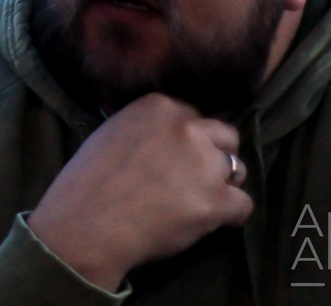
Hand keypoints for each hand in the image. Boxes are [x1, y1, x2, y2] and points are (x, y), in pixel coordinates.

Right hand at [26, 93, 250, 288]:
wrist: (86, 223)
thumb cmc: (89, 181)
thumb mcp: (112, 132)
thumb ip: (148, 128)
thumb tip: (169, 139)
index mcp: (159, 106)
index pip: (194, 116)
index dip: (187, 139)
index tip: (175, 157)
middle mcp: (187, 129)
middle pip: (226, 137)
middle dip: (214, 155)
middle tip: (192, 178)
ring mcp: (204, 164)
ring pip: (238, 170)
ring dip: (223, 184)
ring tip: (197, 201)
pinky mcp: (216, 201)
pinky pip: (243, 205)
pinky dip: (230, 214)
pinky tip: (208, 220)